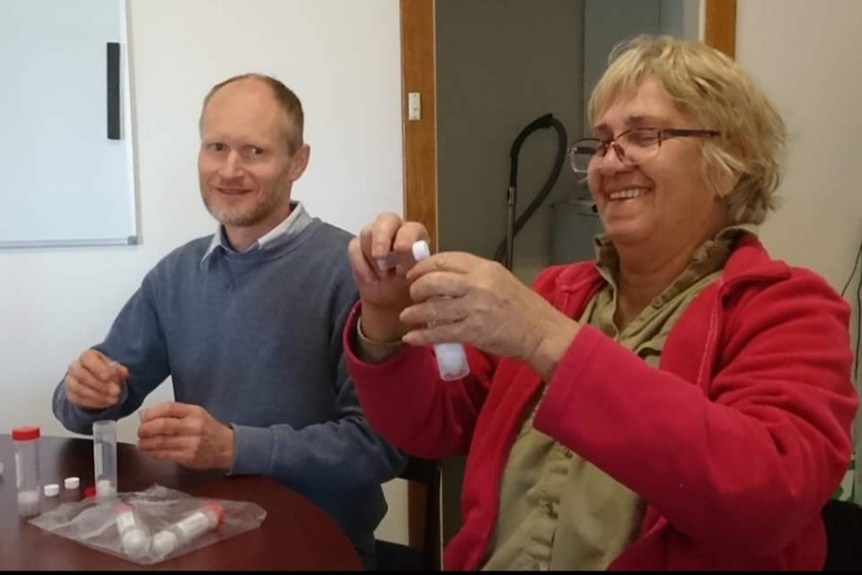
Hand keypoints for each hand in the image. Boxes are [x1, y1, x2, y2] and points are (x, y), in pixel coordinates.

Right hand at [63, 349, 128, 408]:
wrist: (98, 382)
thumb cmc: (106, 372)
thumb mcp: (116, 369)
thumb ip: (119, 370)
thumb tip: (122, 372)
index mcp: (87, 356)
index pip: (88, 359)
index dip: (98, 368)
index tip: (108, 377)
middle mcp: (75, 367)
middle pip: (81, 375)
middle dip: (100, 384)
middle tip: (116, 391)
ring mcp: (71, 381)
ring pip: (79, 388)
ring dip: (98, 395)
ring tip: (114, 399)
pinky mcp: (71, 394)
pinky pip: (79, 399)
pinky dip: (94, 402)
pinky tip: (106, 403)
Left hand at [136, 401, 234, 470]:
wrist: (228, 447)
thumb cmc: (209, 430)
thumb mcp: (197, 414)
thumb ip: (176, 413)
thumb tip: (149, 416)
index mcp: (195, 412)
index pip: (169, 407)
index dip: (152, 412)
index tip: (144, 417)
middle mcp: (193, 426)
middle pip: (162, 425)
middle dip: (145, 429)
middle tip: (140, 431)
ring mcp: (191, 443)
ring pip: (161, 442)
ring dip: (146, 443)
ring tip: (141, 443)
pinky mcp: (188, 457)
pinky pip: (165, 454)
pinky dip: (153, 453)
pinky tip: (149, 451)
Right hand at [348, 212, 429, 340]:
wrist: (391, 300)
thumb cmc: (409, 286)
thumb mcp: (416, 279)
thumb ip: (414, 266)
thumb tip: (407, 260)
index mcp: (416, 235)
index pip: (411, 228)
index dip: (405, 237)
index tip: (401, 250)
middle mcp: (396, 230)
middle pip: (386, 220)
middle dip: (381, 238)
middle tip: (379, 256)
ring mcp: (375, 236)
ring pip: (367, 233)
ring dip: (372, 257)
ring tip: (382, 277)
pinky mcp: (358, 246)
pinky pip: (354, 248)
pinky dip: (361, 265)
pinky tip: (370, 279)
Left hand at [401, 251, 579, 378]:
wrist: (540, 332)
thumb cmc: (522, 307)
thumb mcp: (500, 279)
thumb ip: (473, 276)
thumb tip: (443, 276)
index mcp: (484, 268)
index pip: (445, 260)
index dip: (423, 266)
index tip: (415, 274)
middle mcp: (477, 284)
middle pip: (433, 281)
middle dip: (416, 288)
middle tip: (411, 295)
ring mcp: (474, 308)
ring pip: (432, 307)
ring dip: (414, 313)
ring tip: (406, 316)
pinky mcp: (473, 331)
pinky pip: (439, 332)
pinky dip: (422, 336)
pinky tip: (412, 338)